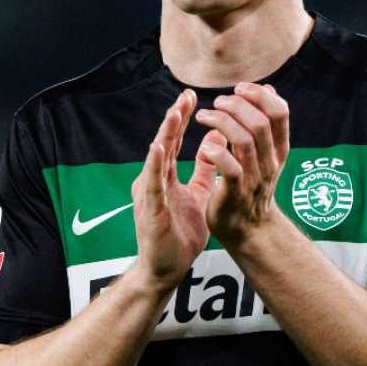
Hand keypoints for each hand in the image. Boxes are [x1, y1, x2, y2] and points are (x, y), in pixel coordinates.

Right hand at [129, 90, 221, 291]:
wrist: (165, 270)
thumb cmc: (179, 235)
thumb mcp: (198, 195)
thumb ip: (204, 170)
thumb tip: (216, 140)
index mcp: (165, 178)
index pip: (173, 143)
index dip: (181, 120)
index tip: (190, 97)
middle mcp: (153, 181)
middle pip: (164, 144)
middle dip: (174, 119)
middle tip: (184, 96)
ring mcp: (150, 195)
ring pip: (157, 160)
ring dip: (165, 135)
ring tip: (174, 113)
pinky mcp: (151, 210)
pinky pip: (153, 184)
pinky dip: (155, 164)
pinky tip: (159, 147)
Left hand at [193, 81, 290, 244]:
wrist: (249, 229)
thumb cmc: (252, 185)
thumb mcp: (266, 153)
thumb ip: (267, 123)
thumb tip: (270, 89)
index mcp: (279, 149)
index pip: (280, 113)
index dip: (260, 95)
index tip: (240, 89)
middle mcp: (271, 162)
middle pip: (260, 123)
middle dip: (236, 105)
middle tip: (217, 103)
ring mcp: (255, 178)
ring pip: (244, 141)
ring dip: (222, 123)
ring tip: (204, 117)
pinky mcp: (237, 194)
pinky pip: (231, 169)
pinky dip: (216, 153)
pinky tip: (204, 147)